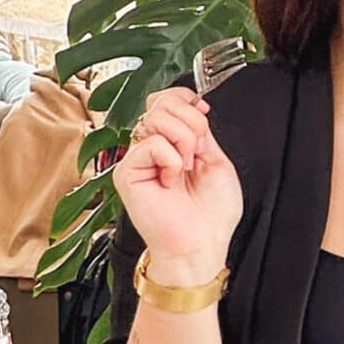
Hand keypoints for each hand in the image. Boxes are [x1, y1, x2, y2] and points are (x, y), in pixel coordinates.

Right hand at [113, 87, 243, 283]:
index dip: (185, 98)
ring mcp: (137, 159)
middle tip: (198, 151)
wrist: (202, 244)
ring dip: (184, 139)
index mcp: (172, 143)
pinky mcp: (127, 173)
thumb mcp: (216, 160)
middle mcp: (151, 148)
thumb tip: (192, 106)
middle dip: (190, 120)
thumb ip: (200, 131)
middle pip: (160, 102)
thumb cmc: (211, 214)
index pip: (165, 100)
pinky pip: (151, 144)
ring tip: (187, 167)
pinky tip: (171, 180)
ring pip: (155, 117)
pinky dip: (171, 159)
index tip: (203, 112)